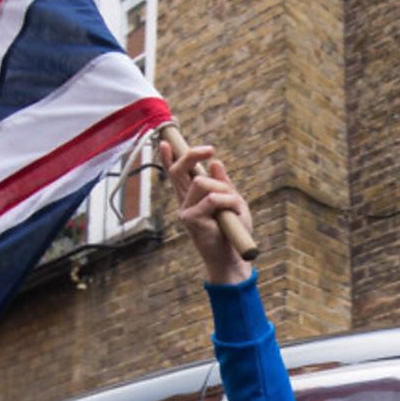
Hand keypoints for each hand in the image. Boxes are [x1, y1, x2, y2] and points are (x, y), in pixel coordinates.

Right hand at [160, 141, 253, 285]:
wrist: (231, 258)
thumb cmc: (232, 232)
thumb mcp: (233, 202)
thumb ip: (223, 184)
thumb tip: (215, 163)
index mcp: (192, 198)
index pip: (177, 174)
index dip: (169, 158)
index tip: (165, 142)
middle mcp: (185, 202)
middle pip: (179, 171)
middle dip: (192, 155)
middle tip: (211, 149)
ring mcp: (185, 210)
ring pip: (202, 182)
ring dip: (225, 190)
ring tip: (234, 208)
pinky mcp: (190, 219)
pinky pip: (212, 198)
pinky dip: (227, 202)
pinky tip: (231, 214)